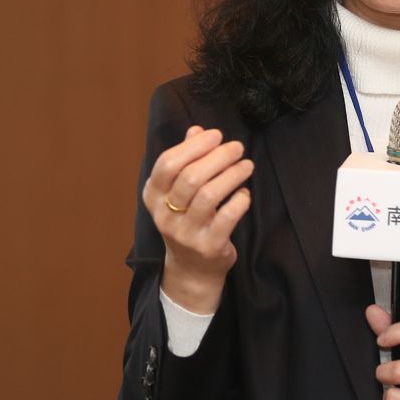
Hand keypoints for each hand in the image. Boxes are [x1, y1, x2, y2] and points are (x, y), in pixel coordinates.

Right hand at [142, 126, 253, 314]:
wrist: (191, 269)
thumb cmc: (187, 220)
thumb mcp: (178, 191)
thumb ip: (186, 159)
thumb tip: (198, 130)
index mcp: (153, 195)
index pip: (168, 163)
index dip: (194, 145)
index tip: (216, 135)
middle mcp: (164, 214)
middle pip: (190, 177)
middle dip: (218, 157)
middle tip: (237, 148)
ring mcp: (185, 233)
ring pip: (209, 195)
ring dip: (232, 175)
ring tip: (246, 165)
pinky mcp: (208, 246)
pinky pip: (227, 217)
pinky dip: (239, 200)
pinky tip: (245, 193)